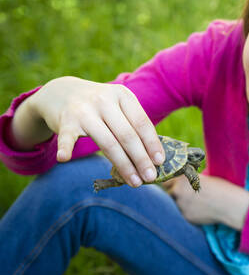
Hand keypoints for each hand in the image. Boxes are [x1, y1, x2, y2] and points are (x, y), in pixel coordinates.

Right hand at [29, 76, 164, 186]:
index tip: (160, 162)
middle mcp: (104, 100)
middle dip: (141, 159)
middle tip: (151, 177)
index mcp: (123, 95)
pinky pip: (67, 137)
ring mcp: (84, 110)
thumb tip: (154, 157)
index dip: (152, 143)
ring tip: (134, 182)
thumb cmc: (100, 106)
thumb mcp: (119, 106)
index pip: (141, 122)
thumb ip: (133, 126)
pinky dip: (65, 148)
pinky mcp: (65, 121)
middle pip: (127, 135)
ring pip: (108, 142)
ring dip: (123, 165)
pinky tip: (64, 159)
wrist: (62, 92)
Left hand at [165, 174, 248, 229]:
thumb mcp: (202, 178)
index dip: (171, 182)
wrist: (228, 204)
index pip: (166, 180)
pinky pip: (183, 213)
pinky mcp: (185, 216)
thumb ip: (187, 180)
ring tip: (197, 202)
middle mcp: (178, 191)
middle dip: (175, 193)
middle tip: (186, 194)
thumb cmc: (219, 188)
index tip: (175, 184)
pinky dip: (189, 211)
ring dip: (182, 203)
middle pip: (169, 192)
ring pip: (176, 204)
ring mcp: (181, 205)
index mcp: (182, 178)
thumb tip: (179, 182)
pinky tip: (201, 209)